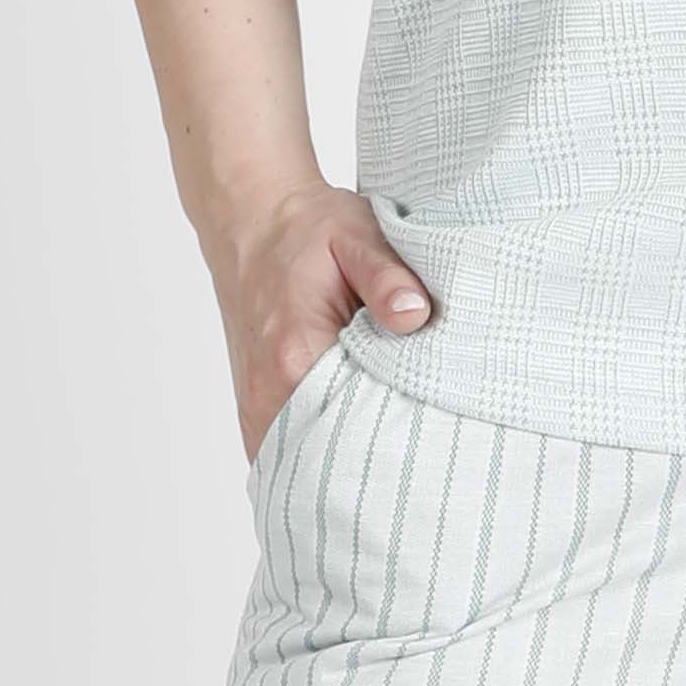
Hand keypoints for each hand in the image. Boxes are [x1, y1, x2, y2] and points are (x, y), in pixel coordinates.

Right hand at [207, 177, 437, 459]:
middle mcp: (269, 391)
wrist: (252, 225)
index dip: (399, 434)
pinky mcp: (255, 408)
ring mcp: (256, 405)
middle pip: (331, 453)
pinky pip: (287, 452)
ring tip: (391, 450)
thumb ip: (386, 278)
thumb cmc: (308, 232)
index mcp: (297, 354)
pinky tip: (353, 444)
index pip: (355, 425)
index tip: (433, 432)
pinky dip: (321, 455)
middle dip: (377, 459)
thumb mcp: (357, 236)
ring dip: (347, 461)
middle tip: (420, 450)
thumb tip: (415, 314)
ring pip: (306, 459)